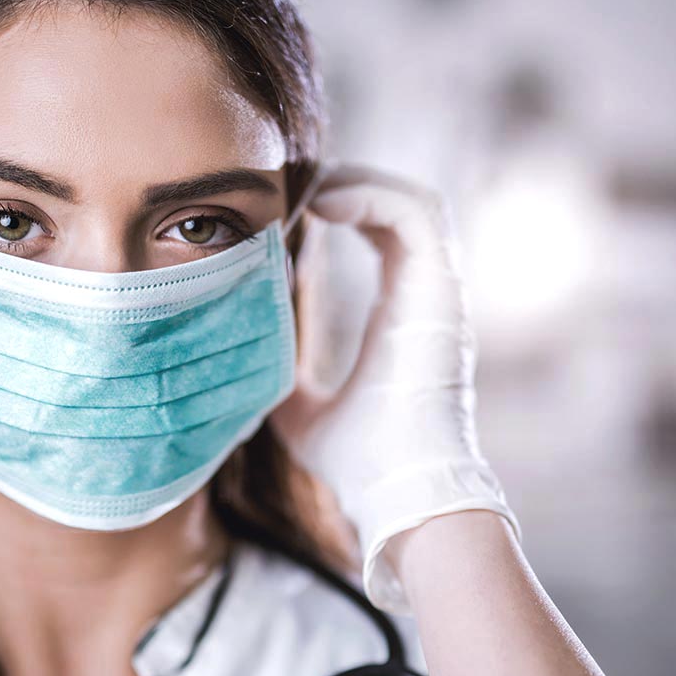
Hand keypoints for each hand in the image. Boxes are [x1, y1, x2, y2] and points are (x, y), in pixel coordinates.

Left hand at [270, 162, 520, 614]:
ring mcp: (439, 291)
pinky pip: (419, 214)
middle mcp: (427, 295)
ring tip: (309, 186)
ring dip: (360, 182)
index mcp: (403, 313)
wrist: (397, 494)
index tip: (288, 205)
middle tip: (291, 183)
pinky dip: (373, 195)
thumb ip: (279, 378)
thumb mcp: (298, 411)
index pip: (384, 232)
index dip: (341, 204)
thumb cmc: (359, 463)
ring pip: (414, 200)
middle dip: (346, 182)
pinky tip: (325, 202)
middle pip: (398, 205)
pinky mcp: (441, 291)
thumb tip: (235, 363)